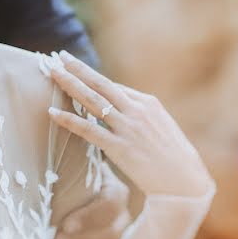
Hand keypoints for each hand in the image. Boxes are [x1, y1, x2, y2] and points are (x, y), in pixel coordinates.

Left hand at [47, 51, 213, 198]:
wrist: (185, 183)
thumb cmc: (175, 160)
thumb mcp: (162, 129)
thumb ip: (143, 117)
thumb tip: (125, 113)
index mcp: (148, 103)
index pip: (114, 87)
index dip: (93, 76)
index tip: (75, 67)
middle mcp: (137, 110)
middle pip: (101, 84)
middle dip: (78, 68)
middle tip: (58, 55)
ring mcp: (127, 128)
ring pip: (92, 100)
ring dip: (70, 84)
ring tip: (52, 72)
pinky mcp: (119, 147)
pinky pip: (88, 130)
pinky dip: (68, 119)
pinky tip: (51, 112)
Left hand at [54, 163, 130, 238]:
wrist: (58, 210)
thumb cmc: (59, 188)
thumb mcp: (61, 177)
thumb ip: (59, 169)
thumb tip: (42, 148)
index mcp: (112, 189)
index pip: (111, 201)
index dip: (90, 216)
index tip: (65, 225)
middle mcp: (121, 213)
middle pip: (113, 230)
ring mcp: (119, 236)